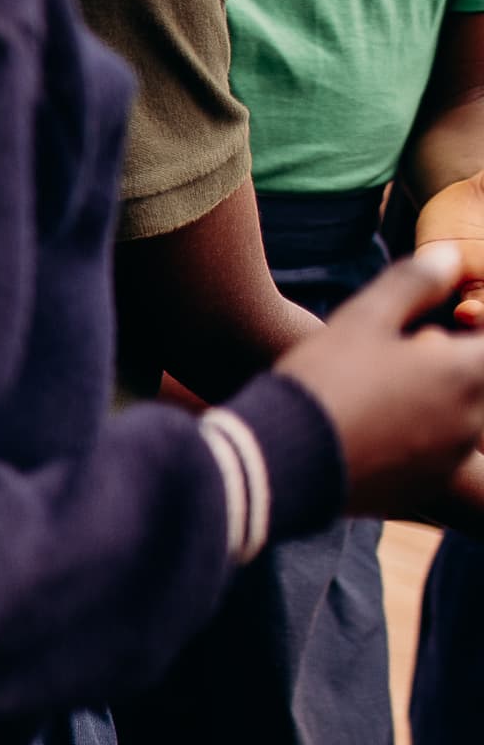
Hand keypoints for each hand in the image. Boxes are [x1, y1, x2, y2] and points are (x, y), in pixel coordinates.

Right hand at [273, 244, 483, 515]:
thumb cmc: (324, 381)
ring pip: (464, 423)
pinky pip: (439, 458)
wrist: (280, 460)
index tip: (457, 321)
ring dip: (441, 404)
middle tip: (413, 353)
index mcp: (466, 372)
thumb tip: (450, 255)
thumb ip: (414, 283)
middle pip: (481, 385)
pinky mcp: (422, 489)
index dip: (474, 331)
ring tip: (386, 393)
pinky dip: (420, 440)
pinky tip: (374, 430)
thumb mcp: (363, 318)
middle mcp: (471, 419)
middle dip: (459, 367)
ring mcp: (449, 460)